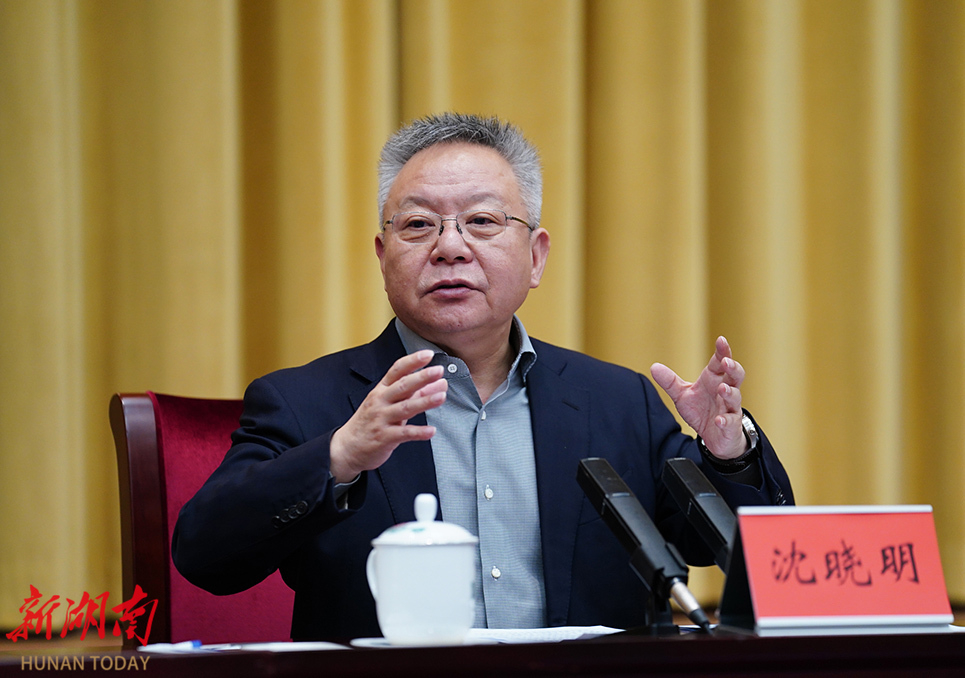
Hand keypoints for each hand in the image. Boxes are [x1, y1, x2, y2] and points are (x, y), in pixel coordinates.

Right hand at [330, 350, 447, 481]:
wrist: (348, 447)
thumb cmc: (371, 422)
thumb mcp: (391, 404)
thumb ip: (416, 393)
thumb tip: (439, 383)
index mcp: (382, 390)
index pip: (397, 370)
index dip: (412, 361)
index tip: (428, 354)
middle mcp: (380, 401)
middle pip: (402, 386)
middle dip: (421, 377)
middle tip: (438, 370)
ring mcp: (381, 419)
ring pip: (405, 408)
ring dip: (424, 402)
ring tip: (441, 396)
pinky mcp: (384, 437)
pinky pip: (404, 433)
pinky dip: (418, 432)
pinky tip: (431, 430)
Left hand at [650, 337, 747, 459]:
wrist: (713, 437)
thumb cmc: (701, 411)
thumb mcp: (682, 395)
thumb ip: (670, 382)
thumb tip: (654, 366)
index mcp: (714, 380)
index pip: (720, 362)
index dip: (722, 351)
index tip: (721, 340)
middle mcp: (725, 392)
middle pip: (736, 376)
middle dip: (733, 368)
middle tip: (726, 362)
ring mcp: (730, 408)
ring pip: (736, 397)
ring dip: (730, 392)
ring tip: (722, 389)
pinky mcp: (731, 426)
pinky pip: (731, 422)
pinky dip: (725, 420)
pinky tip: (719, 420)